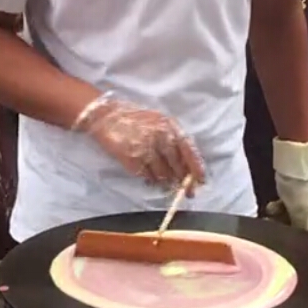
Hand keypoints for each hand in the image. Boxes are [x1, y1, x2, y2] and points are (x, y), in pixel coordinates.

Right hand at [73, 94, 204, 189]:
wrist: (107, 116)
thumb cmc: (135, 119)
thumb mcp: (159, 122)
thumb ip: (173, 139)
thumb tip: (185, 164)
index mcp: (169, 126)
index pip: (188, 150)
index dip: (196, 168)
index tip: (200, 181)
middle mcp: (160, 137)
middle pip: (177, 166)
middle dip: (183, 181)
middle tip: (186, 191)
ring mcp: (145, 148)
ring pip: (163, 174)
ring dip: (166, 181)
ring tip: (165, 183)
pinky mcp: (132, 159)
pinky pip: (147, 176)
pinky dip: (151, 180)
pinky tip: (150, 178)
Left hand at [266, 136, 307, 234]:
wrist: (295, 163)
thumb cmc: (301, 191)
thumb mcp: (300, 212)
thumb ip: (300, 228)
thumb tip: (297, 241)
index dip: (300, 238)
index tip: (285, 239)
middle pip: (300, 224)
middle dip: (285, 226)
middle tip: (271, 226)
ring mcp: (303, 200)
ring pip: (290, 214)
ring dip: (278, 217)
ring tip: (267, 216)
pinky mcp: (292, 192)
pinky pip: (285, 205)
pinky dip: (277, 207)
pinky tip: (270, 206)